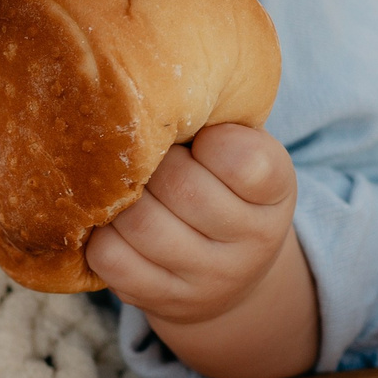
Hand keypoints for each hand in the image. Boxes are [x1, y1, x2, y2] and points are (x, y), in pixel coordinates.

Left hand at [86, 124, 317, 377]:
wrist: (232, 272)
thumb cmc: (225, 185)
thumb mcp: (244, 147)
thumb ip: (215, 116)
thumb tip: (146, 77)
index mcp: (277, 190)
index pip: (243, 161)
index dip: (208, 139)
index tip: (200, 138)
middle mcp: (253, 241)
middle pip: (181, 188)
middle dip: (152, 162)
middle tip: (146, 153)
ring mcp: (210, 278)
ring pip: (139, 223)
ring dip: (120, 196)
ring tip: (125, 183)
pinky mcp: (165, 300)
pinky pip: (111, 258)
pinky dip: (100, 232)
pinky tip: (112, 219)